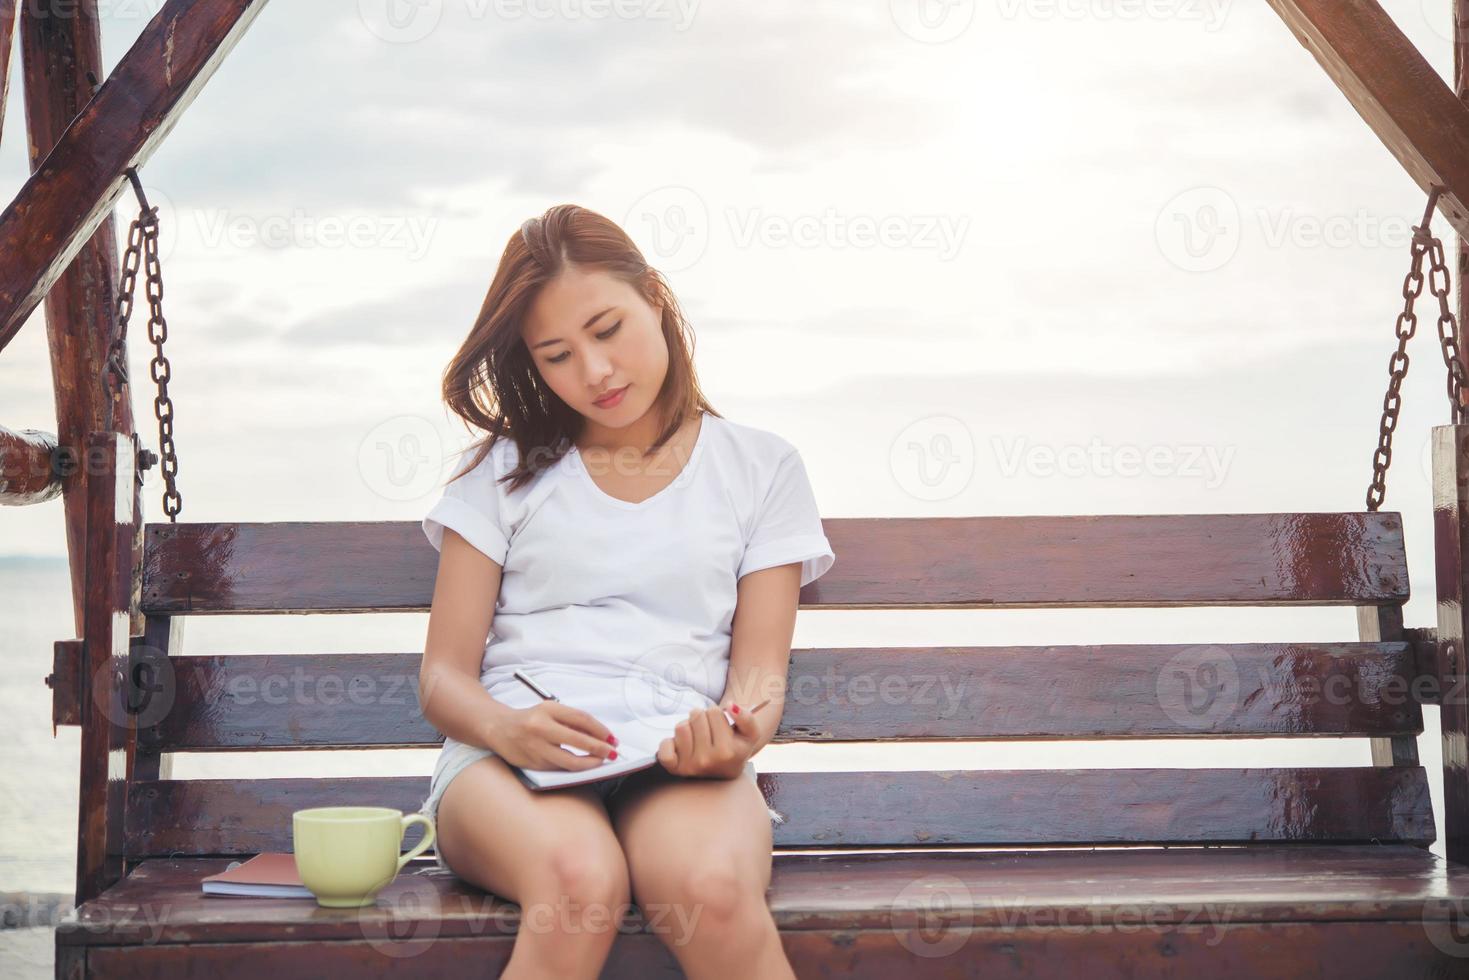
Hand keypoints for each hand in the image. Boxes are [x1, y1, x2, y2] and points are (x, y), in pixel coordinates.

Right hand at [489, 701, 618, 771]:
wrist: (499, 728)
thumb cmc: (530, 719)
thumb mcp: (550, 711)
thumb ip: (572, 721)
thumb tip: (600, 736)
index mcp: (548, 709)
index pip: (582, 719)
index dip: (600, 730)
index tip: (612, 738)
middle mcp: (540, 727)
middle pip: (578, 740)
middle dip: (600, 748)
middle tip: (612, 752)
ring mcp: (535, 747)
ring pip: (570, 761)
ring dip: (590, 763)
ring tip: (600, 761)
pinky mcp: (533, 764)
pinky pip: (559, 768)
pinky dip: (574, 768)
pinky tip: (583, 765)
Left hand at [656, 703, 757, 778]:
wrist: (725, 773)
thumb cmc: (735, 748)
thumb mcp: (750, 734)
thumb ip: (747, 718)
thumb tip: (730, 706)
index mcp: (728, 752)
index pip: (714, 712)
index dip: (717, 715)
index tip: (722, 728)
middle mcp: (707, 761)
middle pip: (696, 716)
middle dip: (702, 719)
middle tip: (709, 732)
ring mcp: (689, 766)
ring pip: (681, 727)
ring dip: (688, 727)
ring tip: (697, 738)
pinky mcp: (674, 769)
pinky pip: (664, 747)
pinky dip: (669, 743)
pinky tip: (681, 747)